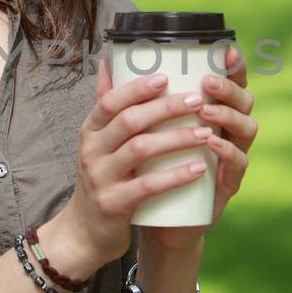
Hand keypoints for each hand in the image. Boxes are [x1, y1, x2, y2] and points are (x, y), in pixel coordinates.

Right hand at [61, 56, 230, 268]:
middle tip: (197, 101)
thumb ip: (106, 105)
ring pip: (141, 150)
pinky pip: (148, 186)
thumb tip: (110, 61)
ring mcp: (101, 178)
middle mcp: (91, 151)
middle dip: (166, 108)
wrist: (85, 231)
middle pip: (130, 121)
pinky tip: (198, 169)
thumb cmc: (102, 179)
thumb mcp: (97, 142)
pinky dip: (175, 176)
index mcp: (90, 131)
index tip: (167, 77)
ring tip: (206, 133)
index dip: (138, 88)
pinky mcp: (114, 204)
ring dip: (177, 139)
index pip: (110, 101)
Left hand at [138, 43, 256, 256]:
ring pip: (246, 129)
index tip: (224, 49)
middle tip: (205, 82)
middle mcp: (226, 133)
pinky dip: (226, 151)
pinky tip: (211, 142)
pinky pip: (237, 164)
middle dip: (228, 87)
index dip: (234, 66)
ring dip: (227, 115)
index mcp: (210, 114)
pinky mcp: (226, 186)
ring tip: (203, 110)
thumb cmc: (147, 171)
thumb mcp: (135, 132)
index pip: (230, 84)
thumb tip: (105, 64)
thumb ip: (123, 101)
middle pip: (244, 101)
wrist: (153, 222)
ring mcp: (229, 159)